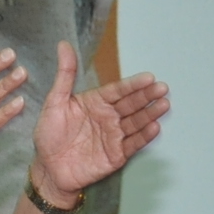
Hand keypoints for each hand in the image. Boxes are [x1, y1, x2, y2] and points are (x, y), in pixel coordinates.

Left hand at [28, 41, 169, 205]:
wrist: (49, 169)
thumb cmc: (49, 135)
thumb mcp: (54, 102)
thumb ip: (64, 75)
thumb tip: (63, 45)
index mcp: (96, 102)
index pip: (118, 90)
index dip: (133, 84)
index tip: (148, 77)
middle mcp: (108, 117)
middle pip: (131, 104)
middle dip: (147, 96)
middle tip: (162, 89)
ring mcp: (114, 136)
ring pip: (136, 122)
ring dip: (150, 114)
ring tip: (164, 105)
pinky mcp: (117, 154)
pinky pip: (133, 144)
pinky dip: (144, 137)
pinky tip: (154, 127)